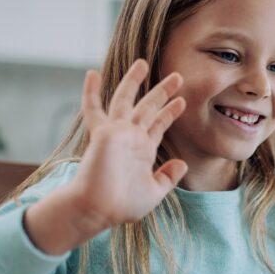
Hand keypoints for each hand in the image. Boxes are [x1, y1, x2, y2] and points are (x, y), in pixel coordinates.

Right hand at [69, 59, 187, 231]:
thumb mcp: (154, 191)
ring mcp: (116, 133)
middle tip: (178, 75)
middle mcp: (130, 137)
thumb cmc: (122, 206)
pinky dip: (92, 92)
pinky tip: (92, 74)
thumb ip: (168, 177)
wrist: (98, 211)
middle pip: (148, 107)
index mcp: (143, 149)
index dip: (170, 112)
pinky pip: (94, 109)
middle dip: (163, 91)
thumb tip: (182, 163)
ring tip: (144, 62)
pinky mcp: (103, 134)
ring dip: (135, 81)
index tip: (182, 100)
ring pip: (127, 100)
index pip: (158, 124)